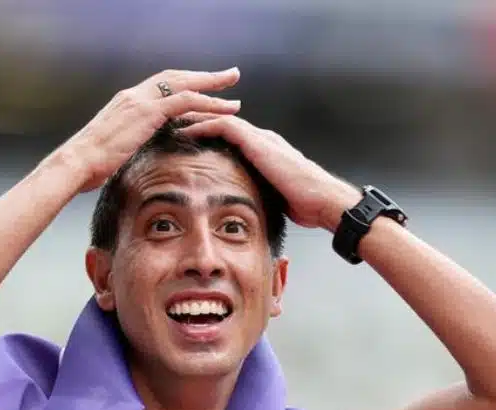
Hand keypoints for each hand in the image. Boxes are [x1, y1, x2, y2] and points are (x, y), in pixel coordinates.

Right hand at [53, 68, 241, 191]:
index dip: (186, 84)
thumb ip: (134, 142)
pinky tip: (224, 108)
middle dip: (205, 76)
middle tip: (229, 75)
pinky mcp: (146, 112)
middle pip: (176, 77)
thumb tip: (144, 153)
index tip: (205, 86)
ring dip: (212, 84)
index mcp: (128, 102)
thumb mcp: (117, 148)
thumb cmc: (92, 164)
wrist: (77, 162)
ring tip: (234, 86)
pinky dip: (207, 102)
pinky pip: (184, 101)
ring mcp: (140, 101)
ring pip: (184, 85)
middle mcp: (134, 95)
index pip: (162, 85)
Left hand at [179, 116, 360, 230]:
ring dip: (194, 118)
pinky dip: (203, 126)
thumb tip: (245, 206)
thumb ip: (258, 191)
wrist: (324, 200)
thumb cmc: (306, 204)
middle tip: (171, 121)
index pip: (230, 133)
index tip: (186, 137)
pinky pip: (223, 126)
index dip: (207, 132)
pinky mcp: (258, 142)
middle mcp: (261, 138)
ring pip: (219, 117)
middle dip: (196, 119)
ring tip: (171, 120)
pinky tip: (186, 131)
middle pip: (221, 120)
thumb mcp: (274, 195)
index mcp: (264, 149)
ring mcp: (260, 138)